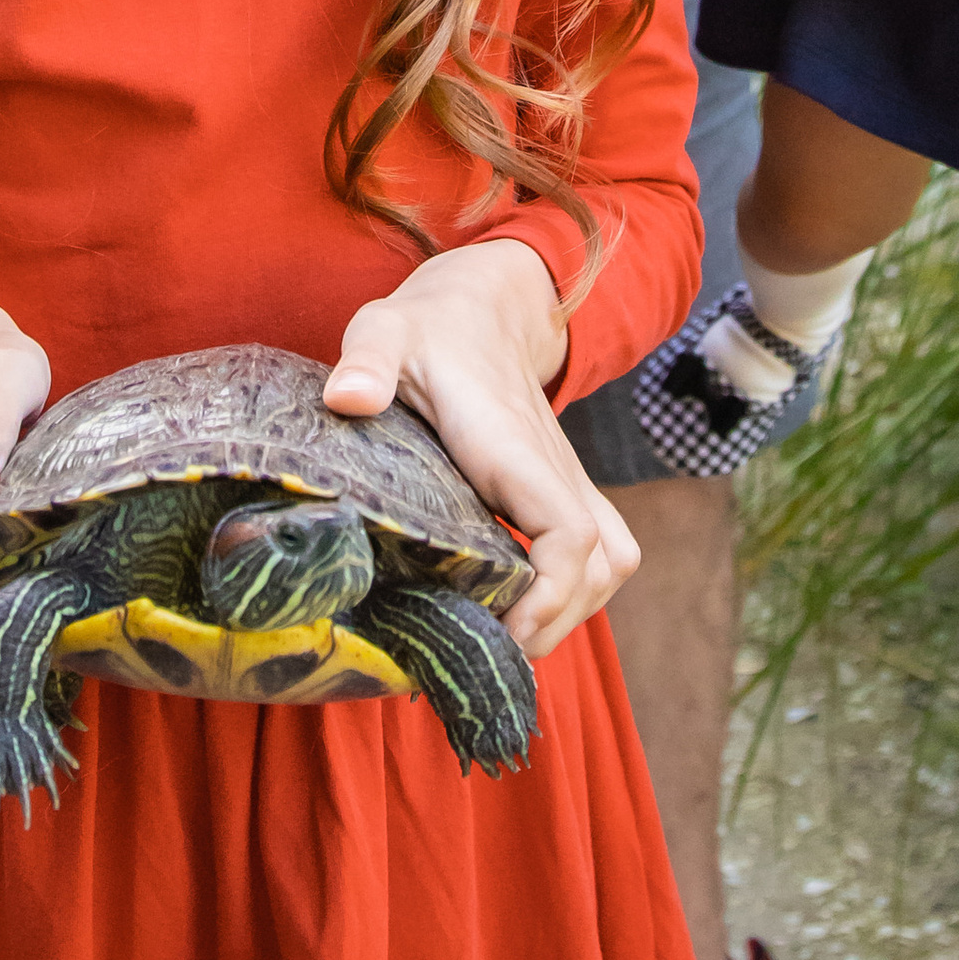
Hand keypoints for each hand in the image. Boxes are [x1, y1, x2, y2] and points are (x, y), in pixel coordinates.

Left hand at [322, 238, 635, 660]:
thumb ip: (366, 359)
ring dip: (569, 611)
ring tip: (502, 638)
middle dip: (553, 622)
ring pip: (609, 565)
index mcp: (512, 447)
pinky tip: (518, 608)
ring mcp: (564, 483)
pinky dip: (575, 592)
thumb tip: (348, 399)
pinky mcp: (561, 492)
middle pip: (598, 567)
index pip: (567, 534)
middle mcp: (553, 470)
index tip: (501, 633)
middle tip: (484, 651)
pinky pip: (600, 553)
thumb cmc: (426, 330)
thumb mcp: (384, 333)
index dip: (547, 595)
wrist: (479, 308)